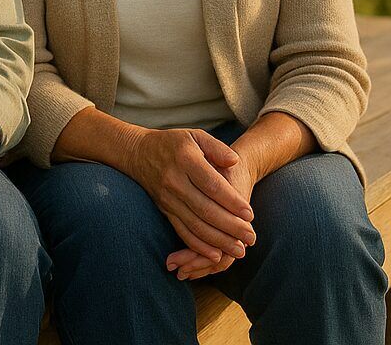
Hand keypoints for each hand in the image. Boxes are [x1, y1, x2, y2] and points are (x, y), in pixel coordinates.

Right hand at [123, 128, 256, 264]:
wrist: (138, 153)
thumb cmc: (175, 144)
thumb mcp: (196, 136)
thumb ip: (217, 147)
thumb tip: (235, 161)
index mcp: (186, 160)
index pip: (212, 185)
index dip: (232, 201)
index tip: (250, 214)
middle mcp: (174, 181)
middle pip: (205, 209)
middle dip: (230, 227)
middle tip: (251, 238)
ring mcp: (168, 198)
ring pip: (195, 224)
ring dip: (218, 241)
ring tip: (239, 251)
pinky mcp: (164, 210)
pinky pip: (182, 231)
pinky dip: (198, 246)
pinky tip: (215, 255)